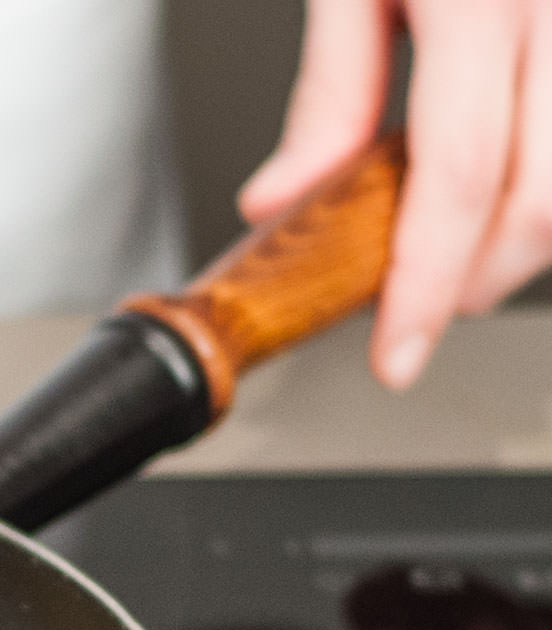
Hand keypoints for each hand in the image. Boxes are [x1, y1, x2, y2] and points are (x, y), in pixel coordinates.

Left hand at [239, 0, 551, 390]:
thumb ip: (329, 92)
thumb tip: (285, 201)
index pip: (458, 180)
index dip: (428, 287)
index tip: (397, 354)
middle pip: (550, 192)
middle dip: (487, 279)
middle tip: (426, 312)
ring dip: (534, 235)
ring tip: (466, 253)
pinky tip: (515, 185)